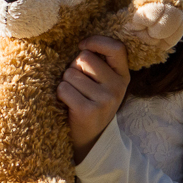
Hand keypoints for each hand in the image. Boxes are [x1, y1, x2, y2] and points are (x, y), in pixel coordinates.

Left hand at [57, 36, 130, 162]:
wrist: (91, 141)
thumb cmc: (91, 103)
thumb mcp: (103, 83)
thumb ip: (99, 63)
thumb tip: (80, 43)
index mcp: (123, 76)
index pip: (116, 47)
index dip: (95, 42)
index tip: (82, 46)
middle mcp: (118, 87)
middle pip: (84, 58)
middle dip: (73, 67)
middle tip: (78, 85)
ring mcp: (105, 100)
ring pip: (70, 73)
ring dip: (65, 83)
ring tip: (74, 96)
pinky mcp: (88, 111)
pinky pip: (63, 89)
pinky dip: (60, 95)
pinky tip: (68, 105)